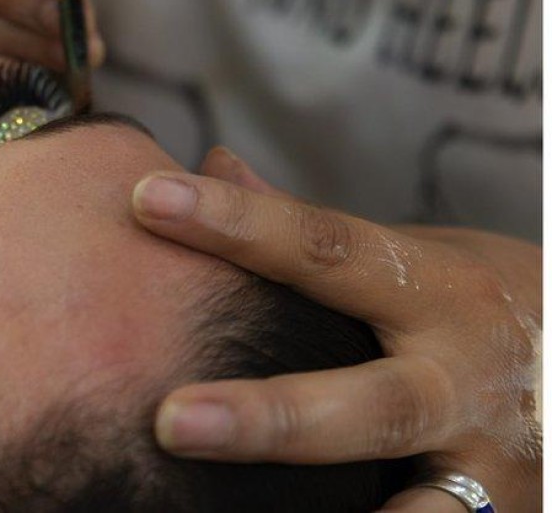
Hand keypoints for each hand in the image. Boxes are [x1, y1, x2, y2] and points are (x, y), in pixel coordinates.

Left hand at [131, 147, 541, 511]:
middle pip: (368, 406)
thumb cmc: (486, 307)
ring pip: (417, 510)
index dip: (238, 223)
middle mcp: (465, 380)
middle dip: (270, 418)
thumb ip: (317, 236)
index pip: (324, 247)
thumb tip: (214, 163)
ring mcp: (493, 466)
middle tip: (170, 421)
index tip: (149, 198)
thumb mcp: (422, 259)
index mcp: (437, 290)